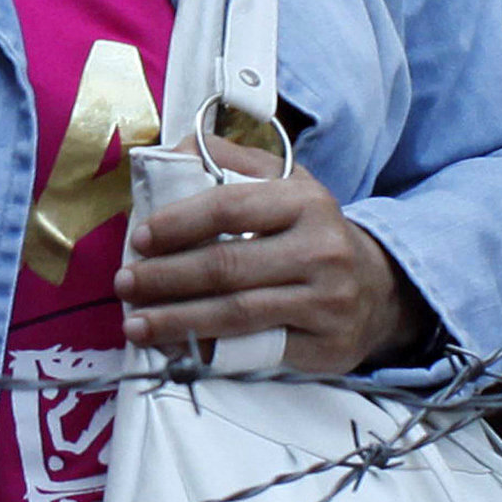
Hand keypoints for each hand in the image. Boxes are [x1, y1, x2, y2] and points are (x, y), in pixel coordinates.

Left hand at [116, 139, 429, 373]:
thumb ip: (231, 162)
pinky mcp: (324, 345)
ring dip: (175, 320)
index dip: (179, 222)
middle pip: (227, 265)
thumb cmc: (311, 234)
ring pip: (236, 313)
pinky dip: (208, 352)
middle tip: (124, 283)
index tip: (140, 238)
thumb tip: (173, 149)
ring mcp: (327, 301)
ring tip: (134, 324)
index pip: (231, 207)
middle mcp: (322, 250)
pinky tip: (175, 350)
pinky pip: (255, 350)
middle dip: (165, 277)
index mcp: (307, 201)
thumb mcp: (285, 185)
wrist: (377, 290)